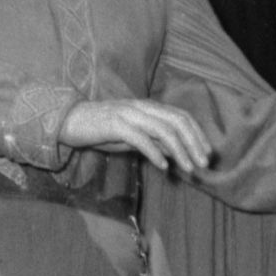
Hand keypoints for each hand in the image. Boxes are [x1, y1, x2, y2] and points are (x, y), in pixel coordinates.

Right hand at [59, 98, 210, 172]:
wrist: (68, 122)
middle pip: (177, 121)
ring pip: (163, 130)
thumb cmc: (100, 129)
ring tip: (188, 168)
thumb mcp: (132, 136)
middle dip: (194, 143)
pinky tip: (163, 166)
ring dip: (180, 151)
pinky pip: (140, 139)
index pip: (181, 116)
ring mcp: (128, 114)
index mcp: (147, 107)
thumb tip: (175, 152)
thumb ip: (152, 141)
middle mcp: (141, 107)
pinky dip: (155, 153)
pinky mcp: (115, 125)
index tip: (207, 154)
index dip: (198, 134)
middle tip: (203, 164)